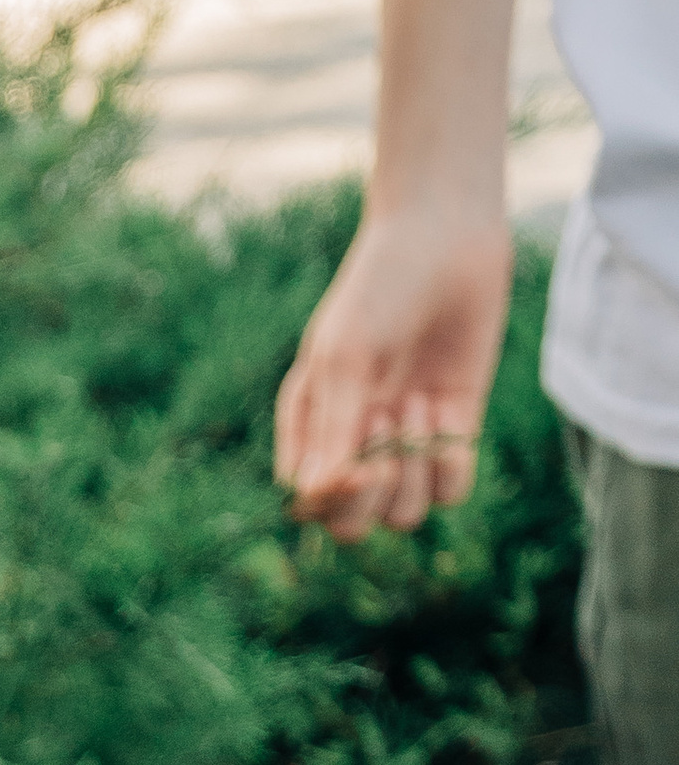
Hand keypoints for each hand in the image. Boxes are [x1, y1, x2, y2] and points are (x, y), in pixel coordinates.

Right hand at [275, 207, 515, 538]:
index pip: (311, 506)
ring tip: (417, 403)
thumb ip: (333, 429)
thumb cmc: (379, 288)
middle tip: (387, 426)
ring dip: (415, 467)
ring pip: (405, 516)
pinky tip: (444, 408)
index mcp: (312, 430)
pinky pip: (452, 492)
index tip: (360, 458)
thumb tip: (315, 497)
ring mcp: (405, 444)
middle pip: (354, 527)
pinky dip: (451, 460)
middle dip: (373, 495)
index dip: (334, 499)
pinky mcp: (453, 432)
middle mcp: (354, 446)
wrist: (446, 237)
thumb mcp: (346, 356)